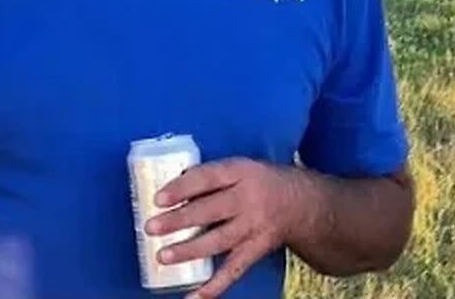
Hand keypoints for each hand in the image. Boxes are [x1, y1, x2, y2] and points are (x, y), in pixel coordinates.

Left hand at [144, 157, 308, 298]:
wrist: (302, 204)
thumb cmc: (259, 183)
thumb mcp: (240, 168)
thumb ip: (211, 177)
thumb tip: (170, 187)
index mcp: (241, 173)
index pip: (208, 178)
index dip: (182, 188)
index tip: (158, 198)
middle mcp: (248, 200)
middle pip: (210, 211)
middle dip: (179, 220)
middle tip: (151, 227)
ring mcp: (254, 227)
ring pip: (219, 241)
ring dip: (190, 250)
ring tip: (164, 256)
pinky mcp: (256, 250)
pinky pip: (233, 270)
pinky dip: (214, 286)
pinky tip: (194, 296)